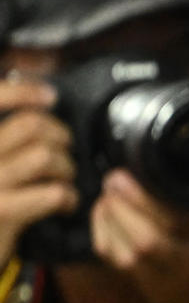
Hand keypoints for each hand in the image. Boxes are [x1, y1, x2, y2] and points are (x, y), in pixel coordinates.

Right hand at [0, 81, 75, 259]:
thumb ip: (7, 138)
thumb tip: (40, 102)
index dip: (23, 91)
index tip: (50, 97)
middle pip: (31, 125)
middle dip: (60, 135)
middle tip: (65, 151)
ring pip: (45, 156)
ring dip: (66, 168)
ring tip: (63, 180)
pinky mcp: (3, 211)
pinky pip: (53, 192)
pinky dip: (68, 197)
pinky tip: (64, 204)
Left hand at [92, 173, 188, 302]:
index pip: (175, 226)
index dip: (146, 200)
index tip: (132, 173)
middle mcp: (183, 270)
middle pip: (142, 241)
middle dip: (122, 205)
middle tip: (115, 177)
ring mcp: (157, 279)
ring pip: (119, 250)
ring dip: (108, 215)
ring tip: (110, 191)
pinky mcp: (138, 281)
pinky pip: (110, 255)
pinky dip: (100, 229)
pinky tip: (105, 208)